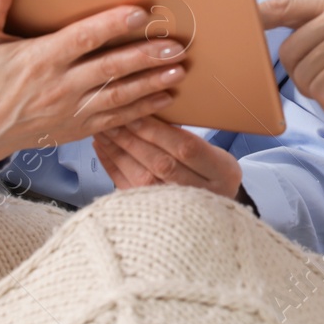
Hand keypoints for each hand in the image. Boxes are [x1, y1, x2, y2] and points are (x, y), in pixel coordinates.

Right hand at [0, 0, 188, 169]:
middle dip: (144, 58)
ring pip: (118, 96)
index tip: (139, 13)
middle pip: (109, 69)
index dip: (110, 25)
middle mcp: (58, 87)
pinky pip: (113, 120)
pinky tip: (164, 99)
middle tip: (175, 46)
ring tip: (179, 71)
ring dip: (150, 84)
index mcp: (38, 60)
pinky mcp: (75, 128)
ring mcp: (69, 111)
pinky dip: (141, 111)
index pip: (81, 40)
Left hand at [93, 116, 242, 200]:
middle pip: (162, 163)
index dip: (160, 131)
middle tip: (113, 117)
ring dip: (119, 151)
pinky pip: (128, 188)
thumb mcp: (216, 154)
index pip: (187, 148)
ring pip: (142, 177)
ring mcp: (175, 208)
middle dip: (134, 139)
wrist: (214, 212)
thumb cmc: (212, 174)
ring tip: (103, 130)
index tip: (138, 111)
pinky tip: (102, 148)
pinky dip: (113, 166)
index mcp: (221, 173)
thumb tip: (152, 109)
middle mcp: (200, 193)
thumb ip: (189, 139)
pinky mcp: (153, 213)